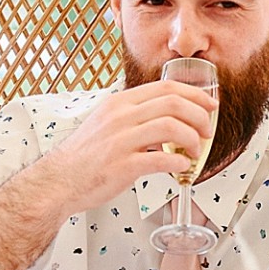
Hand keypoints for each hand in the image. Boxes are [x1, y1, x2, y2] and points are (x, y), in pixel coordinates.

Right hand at [33, 80, 216, 219]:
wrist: (58, 181)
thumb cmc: (86, 155)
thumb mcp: (108, 122)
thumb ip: (136, 115)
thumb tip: (170, 116)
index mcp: (120, 103)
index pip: (167, 88)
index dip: (195, 95)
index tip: (210, 105)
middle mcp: (120, 117)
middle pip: (174, 104)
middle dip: (200, 117)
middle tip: (207, 131)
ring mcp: (121, 140)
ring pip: (172, 127)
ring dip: (193, 140)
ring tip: (195, 152)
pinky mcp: (122, 166)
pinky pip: (162, 160)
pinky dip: (179, 164)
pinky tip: (182, 168)